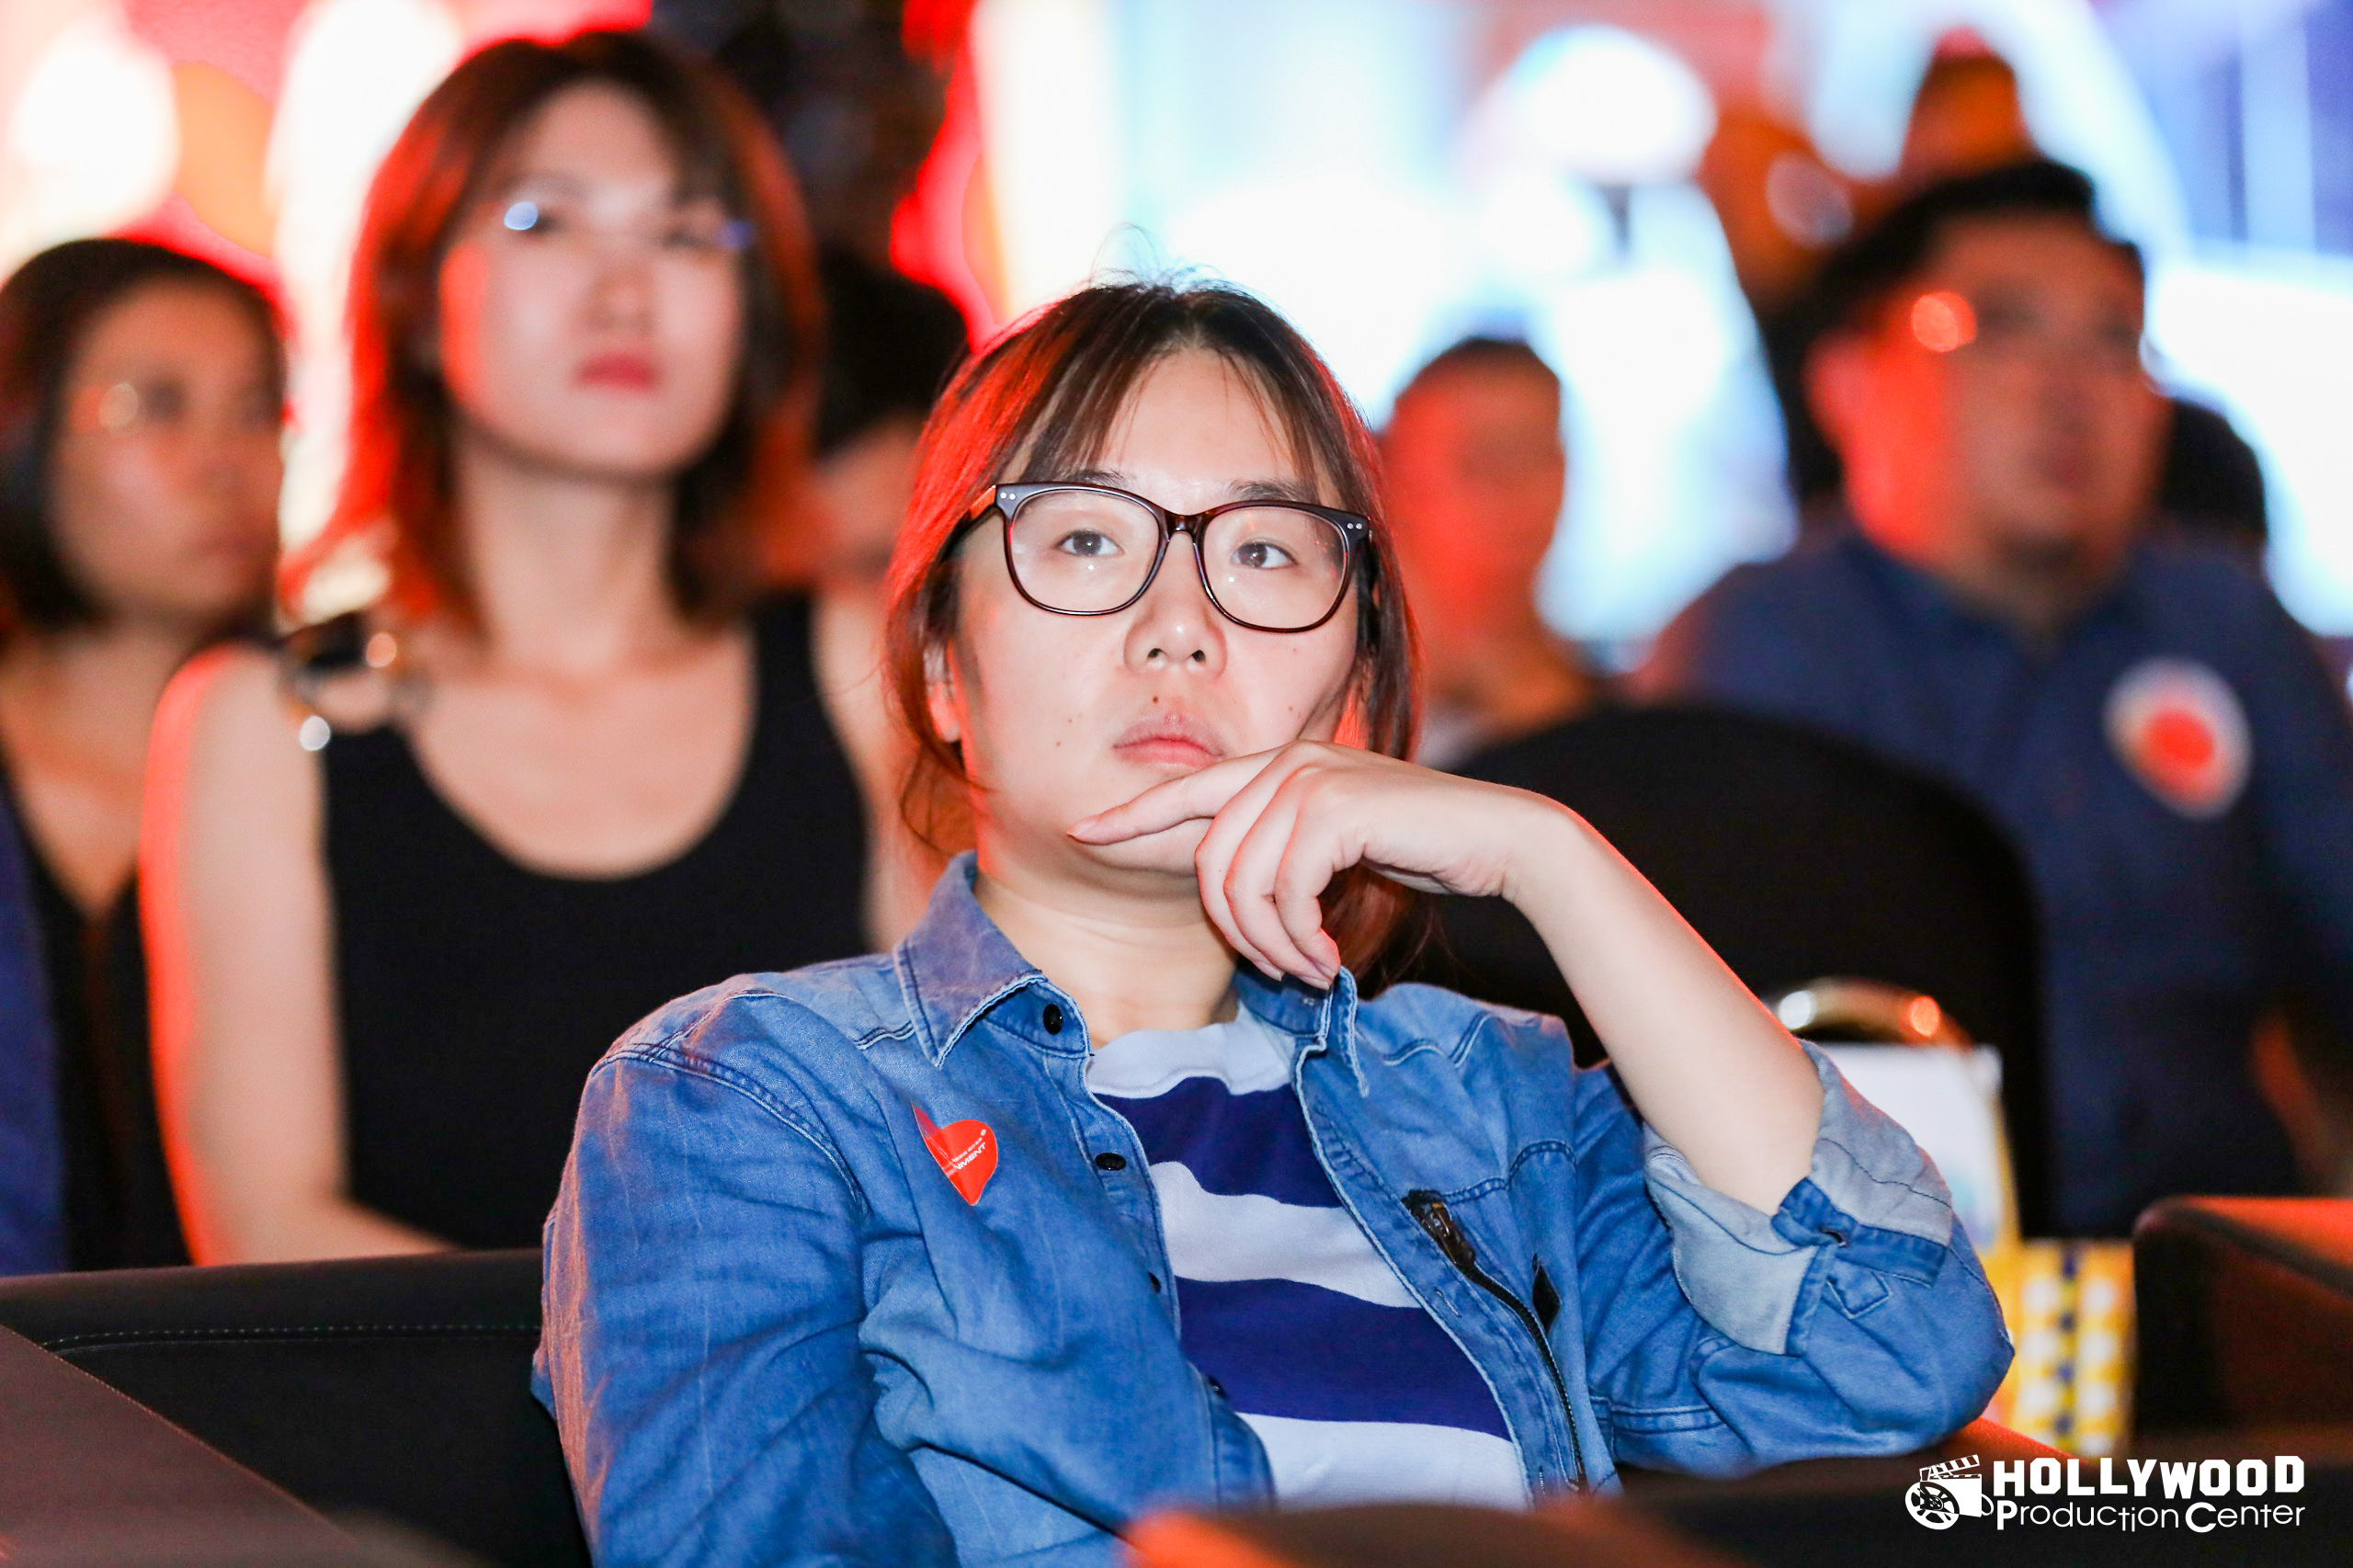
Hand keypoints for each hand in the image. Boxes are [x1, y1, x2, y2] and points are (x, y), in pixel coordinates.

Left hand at [1069, 741, 1563, 985]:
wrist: (1497, 839)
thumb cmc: (1420, 848)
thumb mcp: (1336, 848)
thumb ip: (1283, 851)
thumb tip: (1233, 898)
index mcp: (1279, 767)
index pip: (1186, 791)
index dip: (1131, 814)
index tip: (1083, 833)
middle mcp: (1286, 763)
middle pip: (1210, 862)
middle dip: (1236, 932)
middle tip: (1282, 971)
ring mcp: (1309, 779)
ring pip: (1243, 883)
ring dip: (1273, 946)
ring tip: (1310, 971)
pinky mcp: (1334, 808)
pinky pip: (1284, 892)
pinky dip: (1301, 940)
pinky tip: (1329, 960)